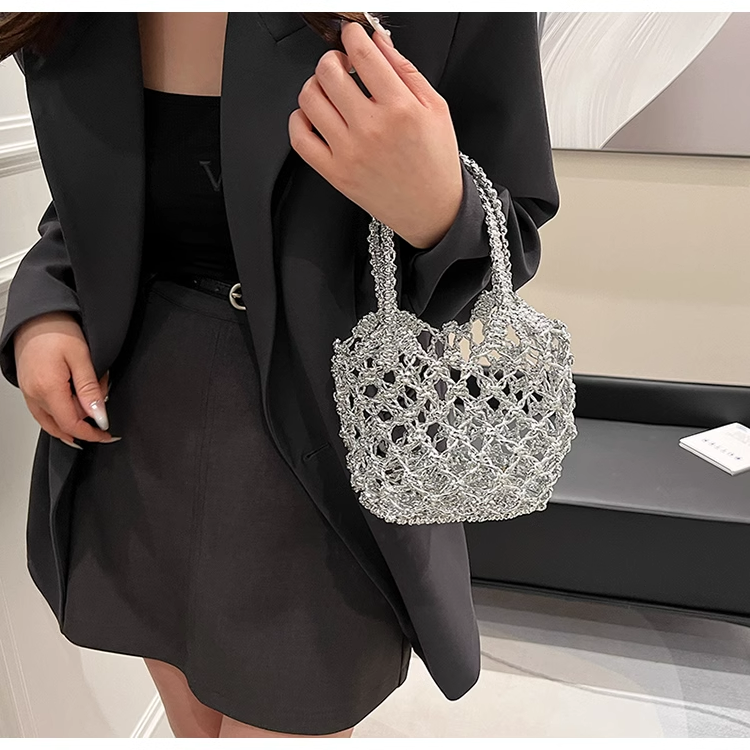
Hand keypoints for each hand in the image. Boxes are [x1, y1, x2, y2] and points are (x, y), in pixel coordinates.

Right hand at [13, 311, 117, 447]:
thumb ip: (90, 390)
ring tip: (92, 403)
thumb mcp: (83, 358)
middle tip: (103, 410)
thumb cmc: (58, 330)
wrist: (37, 316)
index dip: (92, 433)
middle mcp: (34, 394)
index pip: (71, 424)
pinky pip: (44, 413)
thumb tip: (99, 417)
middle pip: (63, 425)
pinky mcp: (28, 389)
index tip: (107, 434)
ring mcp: (28, 393)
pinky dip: (61, 415)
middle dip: (87, 422)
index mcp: (48, 388)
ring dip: (75, 419)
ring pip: (53, 421)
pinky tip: (75, 408)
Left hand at [288, 18, 463, 248]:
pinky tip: (315, 117)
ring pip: (310, 100)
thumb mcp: (436, 108)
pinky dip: (300, 119)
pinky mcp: (336, 173)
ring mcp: (349, 153)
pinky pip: (300, 138)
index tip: (352, 34)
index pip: (363, 54)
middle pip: (328, 72)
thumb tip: (377, 40)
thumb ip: (405, 70)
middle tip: (341, 65)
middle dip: (332, 59)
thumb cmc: (436, 161)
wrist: (432, 210)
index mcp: (401, 108)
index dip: (353, 35)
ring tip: (329, 91)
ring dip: (315, 85)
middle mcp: (372, 129)